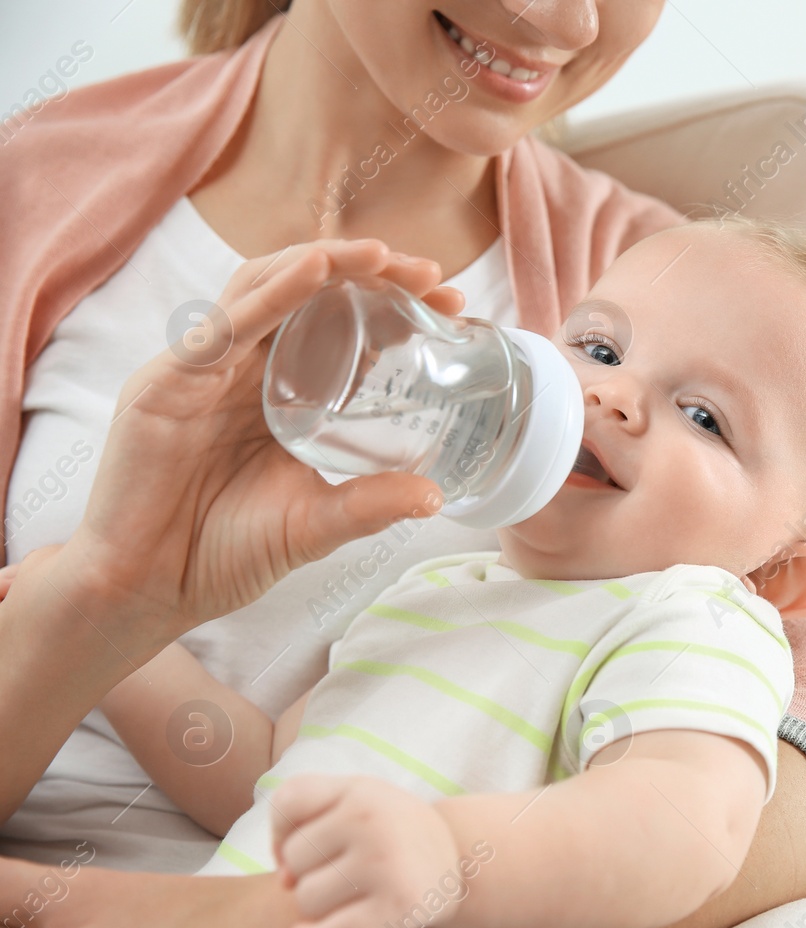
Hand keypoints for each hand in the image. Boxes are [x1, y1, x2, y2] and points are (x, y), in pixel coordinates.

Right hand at [34, 240, 467, 648]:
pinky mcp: (164, 385)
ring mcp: (202, 371)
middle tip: (429, 274)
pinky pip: (223, 327)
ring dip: (323, 264)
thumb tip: (436, 496)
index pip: (341, 328)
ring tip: (378, 255)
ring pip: (264, 290)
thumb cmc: (224, 552)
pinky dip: (271, 294)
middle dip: (368, 273)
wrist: (149, 591)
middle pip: (307, 294)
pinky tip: (311, 272)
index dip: (394, 307)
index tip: (453, 305)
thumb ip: (369, 505)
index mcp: (279, 392)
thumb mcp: (315, 524)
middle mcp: (242, 369)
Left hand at [271, 775, 465, 927]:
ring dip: (317, 906)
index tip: (303, 846)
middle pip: (295, 859)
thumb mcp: (359, 800)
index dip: (281, 831)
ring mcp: (387, 865)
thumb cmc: (392, 832)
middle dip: (308, 872)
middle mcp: (374, 822)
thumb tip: (285, 881)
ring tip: (349, 894)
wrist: (461, 862)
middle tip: (342, 872)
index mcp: (362, 791)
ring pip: (307, 899)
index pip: (288, 803)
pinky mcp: (398, 907)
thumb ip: (306, 819)